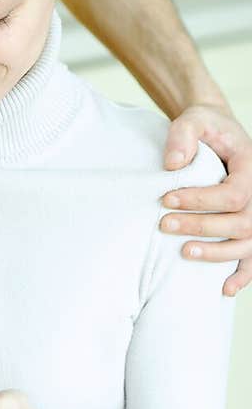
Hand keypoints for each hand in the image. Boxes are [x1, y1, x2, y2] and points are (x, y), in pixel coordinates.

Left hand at [160, 106, 251, 295]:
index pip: (233, 194)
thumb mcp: (193, 120)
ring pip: (248, 243)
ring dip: (218, 254)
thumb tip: (172, 165)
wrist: (218, 133)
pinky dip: (243, 274)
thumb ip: (182, 136)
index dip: (201, 200)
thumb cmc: (206, 127)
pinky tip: (225, 288)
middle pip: (241, 222)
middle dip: (201, 226)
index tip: (166, 199)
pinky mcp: (249, 225)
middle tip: (164, 224)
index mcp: (251, 167)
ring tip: (185, 253)